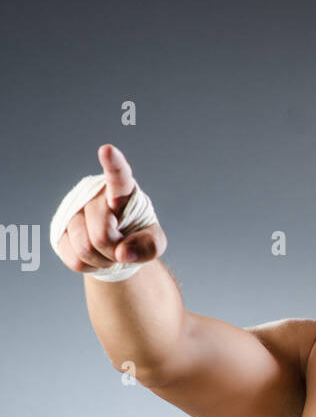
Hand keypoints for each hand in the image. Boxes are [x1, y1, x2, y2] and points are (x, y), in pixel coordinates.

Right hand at [53, 145, 166, 272]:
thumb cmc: (138, 235)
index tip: (108, 150)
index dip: (113, 165)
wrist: (117, 247)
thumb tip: (123, 253)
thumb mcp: (154, 241)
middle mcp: (95, 196)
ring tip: (110, 252)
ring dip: (103, 260)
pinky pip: (75, 259)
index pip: (119, 177)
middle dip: (114, 250)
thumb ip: (149, 246)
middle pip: (102, 234)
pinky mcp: (61, 232)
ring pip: (85, 248)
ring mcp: (75, 213)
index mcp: (122, 191)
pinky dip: (91, 266)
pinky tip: (96, 256)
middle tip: (121, 249)